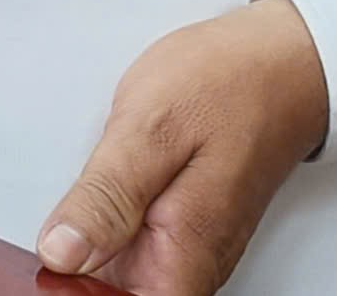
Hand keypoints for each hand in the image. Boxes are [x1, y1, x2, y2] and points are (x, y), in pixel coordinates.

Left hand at [37, 0, 329, 294]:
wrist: (280, 65)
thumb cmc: (225, 86)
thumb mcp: (147, 129)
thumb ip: (104, 199)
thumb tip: (61, 251)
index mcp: (183, 254)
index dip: (77, 290)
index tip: (56, 252)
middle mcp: (193, 266)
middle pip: (117, 294)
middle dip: (82, 263)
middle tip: (70, 211)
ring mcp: (191, 251)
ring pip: (123, 273)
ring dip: (94, 241)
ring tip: (92, 192)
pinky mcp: (185, 230)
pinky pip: (136, 249)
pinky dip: (109, 225)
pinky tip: (103, 190)